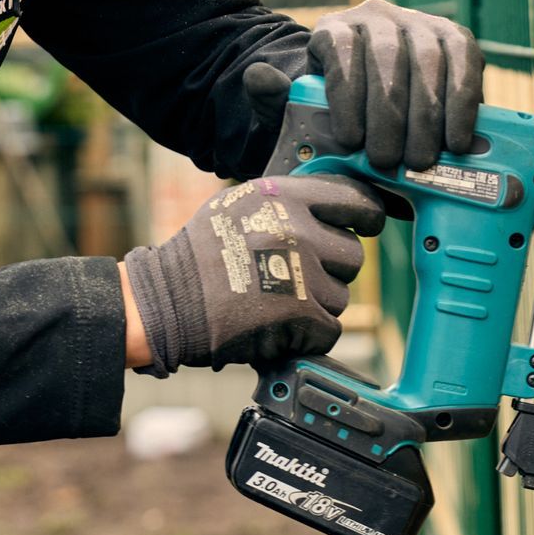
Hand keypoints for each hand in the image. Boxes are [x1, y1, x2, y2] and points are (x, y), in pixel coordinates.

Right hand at [120, 175, 386, 374]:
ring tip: (274, 303)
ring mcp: (302, 273)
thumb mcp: (238, 205)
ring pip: (341, 297)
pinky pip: (329, 330)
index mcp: (283, 197)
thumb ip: (285, 204)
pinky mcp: (301, 314)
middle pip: (353, 255)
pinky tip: (277, 327)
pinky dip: (308, 337)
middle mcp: (297, 229)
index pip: (354, 200)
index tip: (367, 226)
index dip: (366, 217)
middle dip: (332, 272)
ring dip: (316, 307)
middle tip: (296, 280)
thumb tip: (331, 208)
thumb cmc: (199, 257)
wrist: (167, 303)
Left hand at [244, 0, 483, 172]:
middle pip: (388, 56)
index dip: (348, 94)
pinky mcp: (455, 37)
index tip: (350, 141)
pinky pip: (465, 60)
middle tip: (390, 162)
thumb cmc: (334, 114)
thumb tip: (258, 77)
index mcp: (334, 30)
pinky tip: (458, 140)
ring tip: (422, 160)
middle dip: (390, 114)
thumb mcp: (297, 110)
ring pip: (428, 59)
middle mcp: (377, 16)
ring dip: (428, 114)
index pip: (341, 49)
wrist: (371, 108)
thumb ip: (276, 98)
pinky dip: (463, 101)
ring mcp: (419, 22)